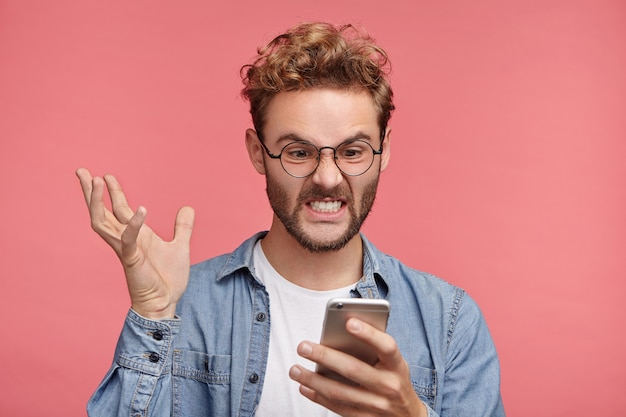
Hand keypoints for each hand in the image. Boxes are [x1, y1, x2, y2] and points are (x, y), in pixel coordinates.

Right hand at [76, 168, 194, 318]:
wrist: (166, 302)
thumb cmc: (168, 278)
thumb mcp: (181, 246)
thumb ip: (183, 227)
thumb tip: (188, 207)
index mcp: (134, 235)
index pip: (117, 209)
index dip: (111, 192)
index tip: (104, 174)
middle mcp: (125, 240)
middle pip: (101, 212)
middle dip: (91, 192)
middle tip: (81, 170)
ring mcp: (126, 249)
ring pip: (103, 222)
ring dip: (98, 202)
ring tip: (98, 181)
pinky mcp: (132, 260)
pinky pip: (128, 239)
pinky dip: (133, 224)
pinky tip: (141, 209)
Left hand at [289, 318, 426, 416]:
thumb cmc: (394, 379)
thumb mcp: (394, 363)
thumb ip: (374, 348)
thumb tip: (342, 331)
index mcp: (398, 366)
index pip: (386, 347)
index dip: (369, 334)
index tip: (349, 321)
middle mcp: (389, 386)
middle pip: (353, 369)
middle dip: (325, 356)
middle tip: (303, 346)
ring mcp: (377, 405)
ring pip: (339, 392)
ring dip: (313, 380)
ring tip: (295, 369)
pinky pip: (337, 407)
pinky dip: (318, 397)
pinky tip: (305, 387)